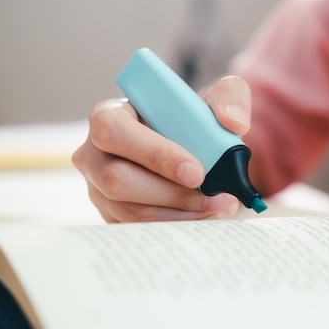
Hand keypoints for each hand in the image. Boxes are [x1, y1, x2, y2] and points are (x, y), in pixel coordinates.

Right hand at [72, 75, 251, 222]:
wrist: (194, 148)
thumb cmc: (196, 119)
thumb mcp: (218, 97)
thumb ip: (231, 97)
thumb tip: (233, 122)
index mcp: (109, 115)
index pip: (114, 131)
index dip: (154, 153)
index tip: (197, 171)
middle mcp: (94, 154)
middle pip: (115, 180)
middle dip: (172, 193)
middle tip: (216, 195)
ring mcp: (98, 190)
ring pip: (131, 212)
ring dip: (181, 214)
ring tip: (220, 205)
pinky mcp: (113, 216)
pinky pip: (140, 231)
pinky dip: (178, 226)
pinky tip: (208, 215)